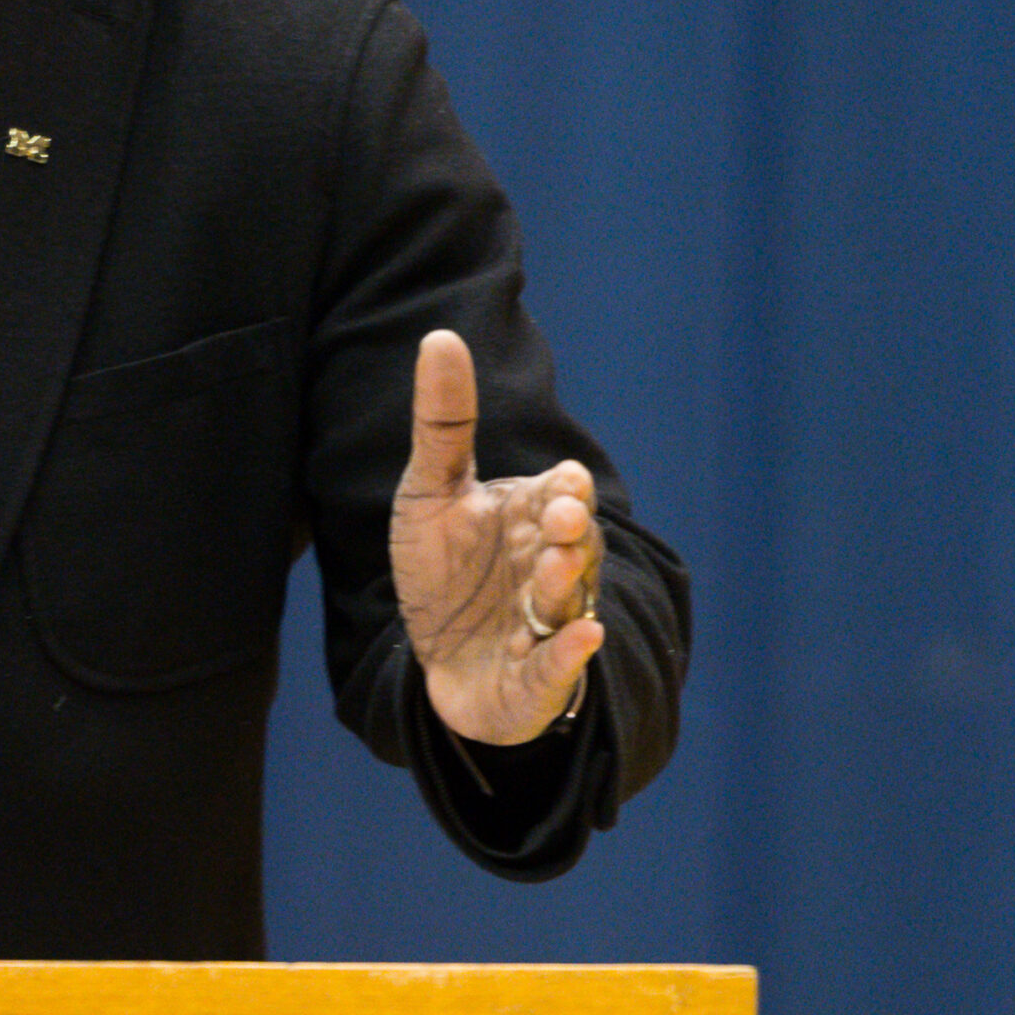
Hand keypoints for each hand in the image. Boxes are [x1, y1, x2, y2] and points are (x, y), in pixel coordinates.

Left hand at [389, 328, 604, 745]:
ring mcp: (548, 622)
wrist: (436, 660)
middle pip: (573, 544)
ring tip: (556, 566)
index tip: (561, 482)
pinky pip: (560, 666)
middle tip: (561, 519)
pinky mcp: (537, 678)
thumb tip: (440, 336)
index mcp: (532, 516)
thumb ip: (443, 423)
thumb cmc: (443, 571)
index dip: (565, 489)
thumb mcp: (430, 492)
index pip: (563, 492)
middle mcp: (551, 566)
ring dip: (566, 584)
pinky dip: (571, 654)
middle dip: (570, 532)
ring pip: (569, 600)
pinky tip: (584, 639)